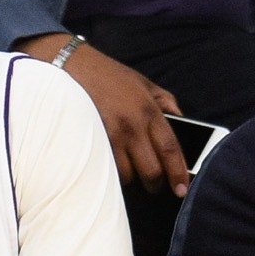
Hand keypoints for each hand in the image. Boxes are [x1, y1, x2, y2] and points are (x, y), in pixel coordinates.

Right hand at [20, 35, 188, 196]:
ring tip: (131, 175)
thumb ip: (165, 101)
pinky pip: (104, 167)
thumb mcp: (144, 82)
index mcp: (148, 110)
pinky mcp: (89, 140)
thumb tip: (181, 120)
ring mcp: (108, 135)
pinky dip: (111, 172)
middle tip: (156, 188)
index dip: (178, 172)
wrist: (72, 67)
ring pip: (126, 174)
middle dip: (155, 184)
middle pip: (150, 169)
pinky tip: (111, 168)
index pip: (169, 149)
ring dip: (130, 180)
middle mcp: (130, 125)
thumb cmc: (108, 75)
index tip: (182, 189)